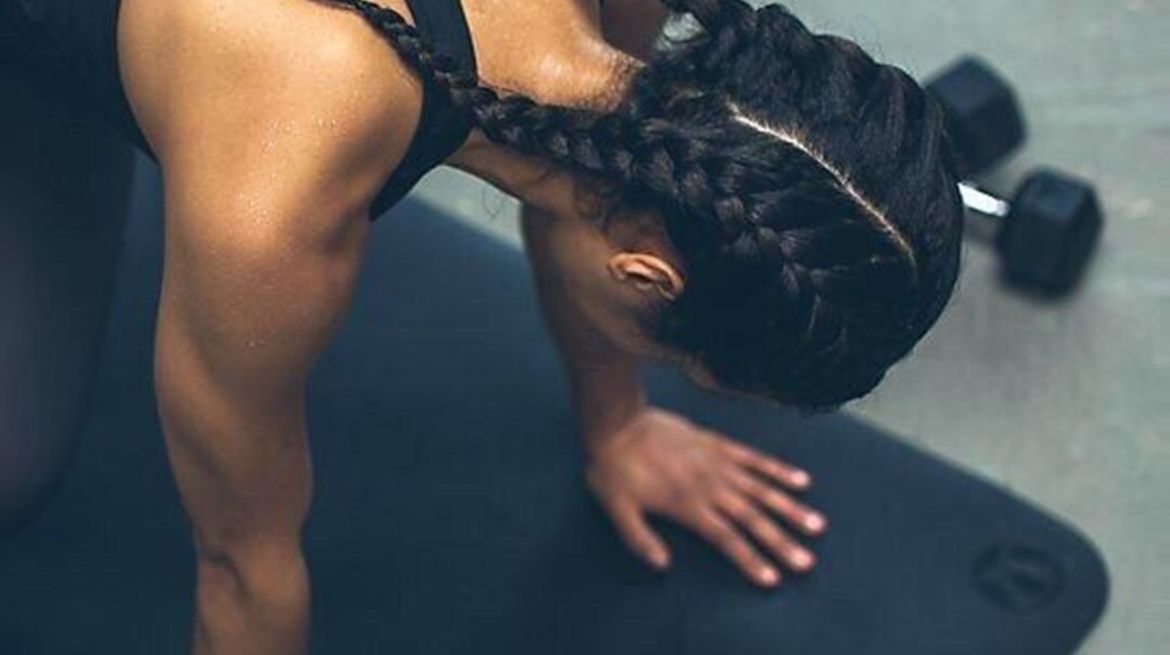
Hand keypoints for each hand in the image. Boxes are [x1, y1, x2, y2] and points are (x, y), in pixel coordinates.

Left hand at [585, 408, 826, 587]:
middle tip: (806, 562)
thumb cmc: (614, 470)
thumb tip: (663, 566)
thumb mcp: (616, 510)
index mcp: (687, 505)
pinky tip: (803, 480)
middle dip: (781, 542)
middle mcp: (710, 487)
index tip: (772, 578)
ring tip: (816, 526)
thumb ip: (639, 539)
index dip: (749, 559)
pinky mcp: (718, 444)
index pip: (726, 538)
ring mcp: (718, 463)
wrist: (618, 422)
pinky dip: (779, 469)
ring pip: (762, 490)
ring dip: (790, 509)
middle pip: (752, 519)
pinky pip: (755, 458)